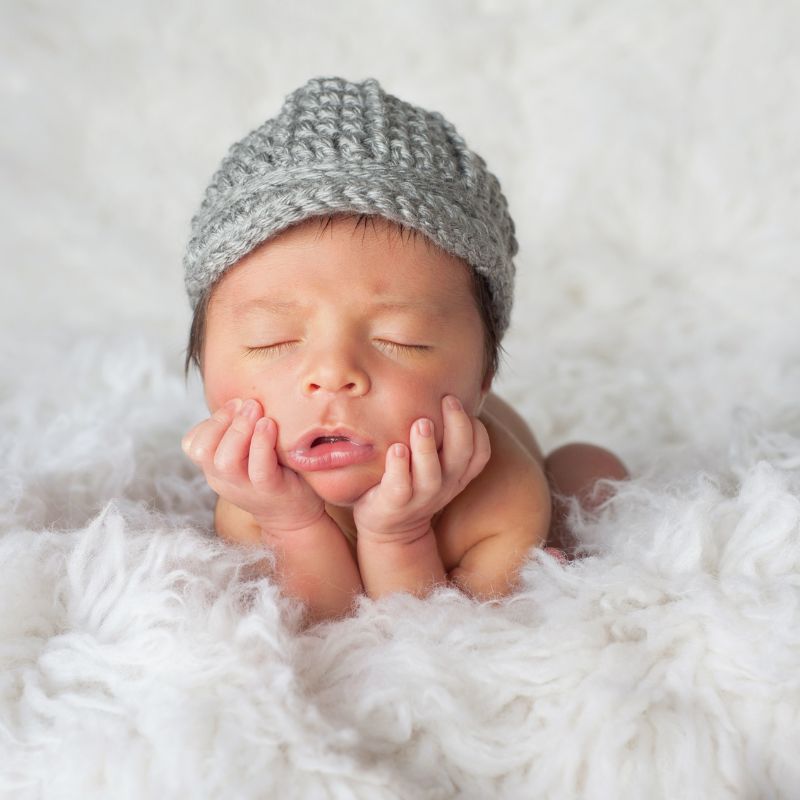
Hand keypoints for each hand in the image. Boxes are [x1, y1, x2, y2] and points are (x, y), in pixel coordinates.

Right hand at [181, 398, 324, 533]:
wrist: (294, 517)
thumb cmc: (272, 475)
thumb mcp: (247, 455)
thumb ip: (239, 433)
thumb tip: (243, 397)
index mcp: (215, 469)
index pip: (193, 444)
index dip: (209, 421)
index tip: (234, 404)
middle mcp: (224, 480)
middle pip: (203, 450)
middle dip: (222, 420)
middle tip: (247, 403)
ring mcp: (245, 488)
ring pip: (225, 461)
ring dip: (239, 429)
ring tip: (257, 411)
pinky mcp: (269, 490)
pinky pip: (258, 468)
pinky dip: (261, 443)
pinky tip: (270, 425)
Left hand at [352, 395, 490, 544]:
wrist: (388, 527)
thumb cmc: (410, 480)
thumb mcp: (434, 463)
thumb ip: (442, 437)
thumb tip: (446, 389)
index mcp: (456, 474)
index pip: (480, 453)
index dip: (478, 431)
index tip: (467, 407)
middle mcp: (444, 485)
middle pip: (462, 456)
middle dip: (458, 425)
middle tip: (448, 399)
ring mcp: (420, 497)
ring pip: (431, 474)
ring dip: (427, 447)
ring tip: (421, 423)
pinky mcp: (394, 504)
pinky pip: (400, 487)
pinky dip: (399, 467)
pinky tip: (396, 448)